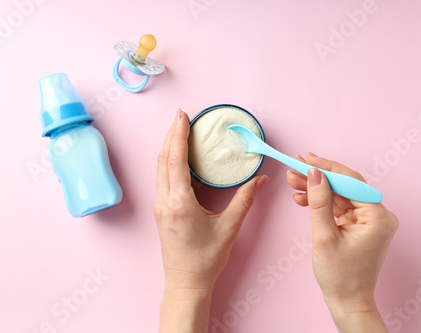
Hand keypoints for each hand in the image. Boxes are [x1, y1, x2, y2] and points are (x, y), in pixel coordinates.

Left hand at [155, 109, 268, 332]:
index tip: (183, 116)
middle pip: (163, 159)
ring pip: (160, 168)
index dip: (178, 135)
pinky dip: (169, 162)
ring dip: (168, 147)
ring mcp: (160, 206)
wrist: (186, 283)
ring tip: (179, 131)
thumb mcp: (229, 228)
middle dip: (171, 134)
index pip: (175, 160)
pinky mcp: (161, 210)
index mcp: (179, 203)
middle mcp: (164, 201)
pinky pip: (163, 179)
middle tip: (182, 116)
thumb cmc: (205, 260)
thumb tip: (260, 179)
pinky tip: (179, 158)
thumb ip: (245, 200)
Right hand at [287, 153, 397, 332]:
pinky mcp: (360, 225)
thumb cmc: (340, 276)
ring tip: (293, 182)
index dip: (326, 168)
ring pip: (340, 195)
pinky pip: (339, 207)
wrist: (347, 301)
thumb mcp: (324, 237)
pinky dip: (322, 203)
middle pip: (345, 186)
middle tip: (295, 168)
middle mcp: (379, 215)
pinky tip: (302, 198)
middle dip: (318, 178)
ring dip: (317, 189)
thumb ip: (319, 203)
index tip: (305, 159)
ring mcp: (370, 220)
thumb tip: (314, 174)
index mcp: (378, 217)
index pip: (351, 182)